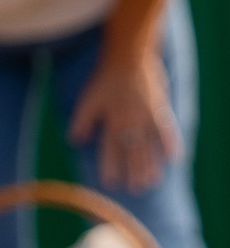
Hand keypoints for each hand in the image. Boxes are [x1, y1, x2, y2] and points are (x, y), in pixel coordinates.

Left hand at [69, 50, 180, 193]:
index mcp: (111, 120)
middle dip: (133, 172)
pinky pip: (167, 130)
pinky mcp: (160, 109)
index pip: (110, 149)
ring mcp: (147, 116)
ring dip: (151, 164)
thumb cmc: (105, 79)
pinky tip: (174, 158)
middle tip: (135, 189)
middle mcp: (130, 121)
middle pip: (132, 152)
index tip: (110, 183)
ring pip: (149, 145)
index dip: (110, 167)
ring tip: (151, 181)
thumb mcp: (88, 98)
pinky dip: (171, 144)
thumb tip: (73, 141)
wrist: (129, 57)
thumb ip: (82, 120)